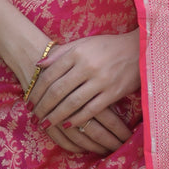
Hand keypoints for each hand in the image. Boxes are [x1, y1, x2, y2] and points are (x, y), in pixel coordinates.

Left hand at [29, 33, 140, 155]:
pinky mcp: (112, 93)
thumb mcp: (84, 43)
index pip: (50, 75)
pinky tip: (67, 125)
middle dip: (43, 106)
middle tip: (34, 117)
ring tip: (46, 124)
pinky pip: (90, 110)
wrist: (139, 49)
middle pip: (58, 91)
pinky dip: (77, 119)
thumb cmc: (108, 46)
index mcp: (77, 52)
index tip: (29, 102)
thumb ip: (61, 53)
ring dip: (56, 116)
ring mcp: (100, 80)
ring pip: (72, 103)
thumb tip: (38, 65)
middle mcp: (87, 66)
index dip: (37, 90)